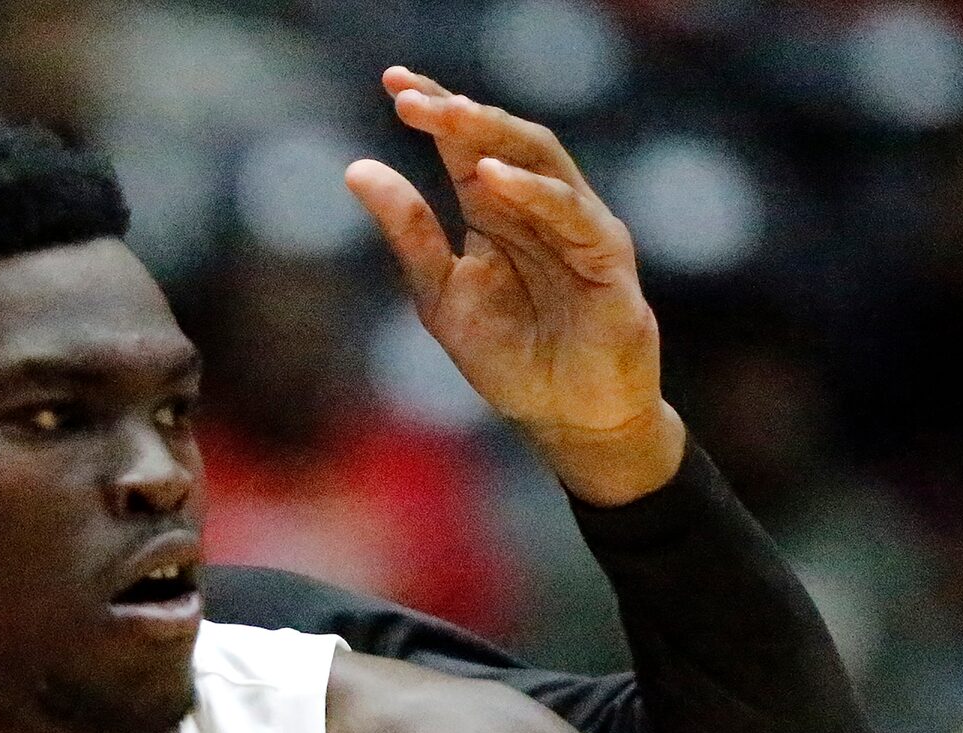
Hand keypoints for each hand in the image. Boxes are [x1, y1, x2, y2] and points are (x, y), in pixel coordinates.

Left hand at [349, 67, 684, 504]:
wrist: (567, 420)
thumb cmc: (513, 361)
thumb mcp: (442, 298)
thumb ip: (409, 236)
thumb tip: (356, 170)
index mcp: (499, 212)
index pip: (467, 145)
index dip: (435, 110)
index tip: (392, 81)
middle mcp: (540, 207)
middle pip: (502, 139)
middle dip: (457, 113)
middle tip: (408, 96)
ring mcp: (578, 226)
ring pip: (541, 160)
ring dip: (494, 136)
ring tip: (447, 117)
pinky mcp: (606, 257)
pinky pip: (571, 213)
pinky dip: (533, 193)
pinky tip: (491, 178)